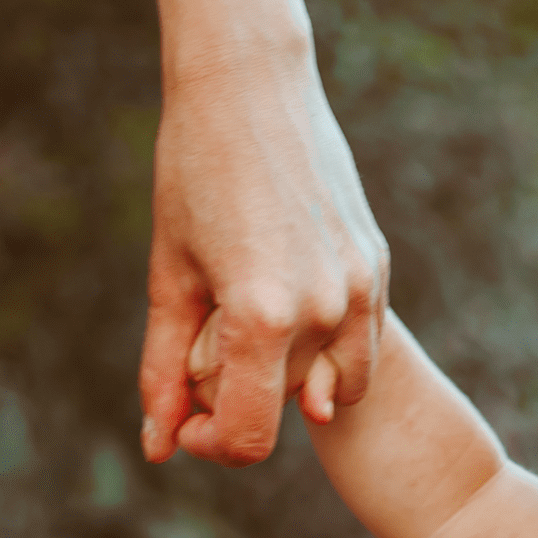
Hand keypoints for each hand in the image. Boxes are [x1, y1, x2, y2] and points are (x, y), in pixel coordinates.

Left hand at [139, 52, 387, 466]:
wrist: (253, 91)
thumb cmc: (195, 176)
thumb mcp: (169, 278)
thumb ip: (165, 368)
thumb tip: (159, 446)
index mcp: (262, 316)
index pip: (250, 435)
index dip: (213, 445)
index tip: (189, 425)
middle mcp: (323, 310)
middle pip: (289, 409)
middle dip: (248, 399)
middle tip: (210, 349)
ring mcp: (361, 289)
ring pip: (339, 386)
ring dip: (299, 380)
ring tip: (257, 330)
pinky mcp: (378, 266)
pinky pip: (361, 342)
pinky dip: (327, 345)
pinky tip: (288, 295)